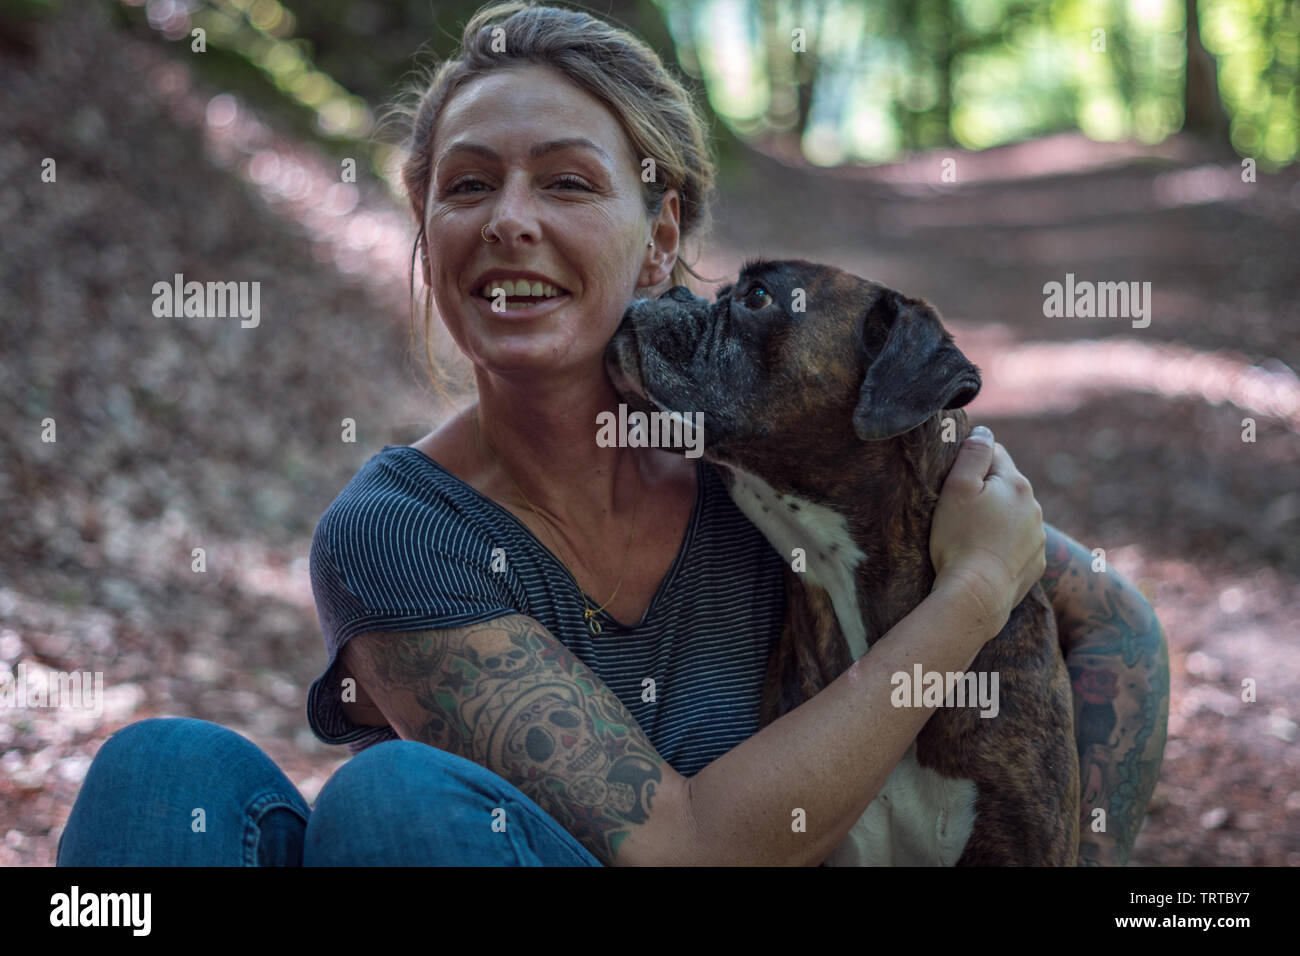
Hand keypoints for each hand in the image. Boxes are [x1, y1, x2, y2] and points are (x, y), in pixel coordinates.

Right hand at [929, 426, 1045, 637]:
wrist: (977, 593)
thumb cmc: (959, 539)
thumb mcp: (956, 489)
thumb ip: (972, 454)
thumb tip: (984, 432)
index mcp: (1015, 483)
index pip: (994, 453)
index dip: (971, 462)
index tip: (954, 481)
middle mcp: (1033, 506)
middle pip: (1006, 485)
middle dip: (986, 491)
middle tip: (958, 512)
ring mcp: (1038, 537)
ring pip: (1014, 515)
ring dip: (996, 518)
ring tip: (971, 537)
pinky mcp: (1036, 563)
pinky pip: (1019, 544)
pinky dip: (1004, 545)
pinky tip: (985, 557)